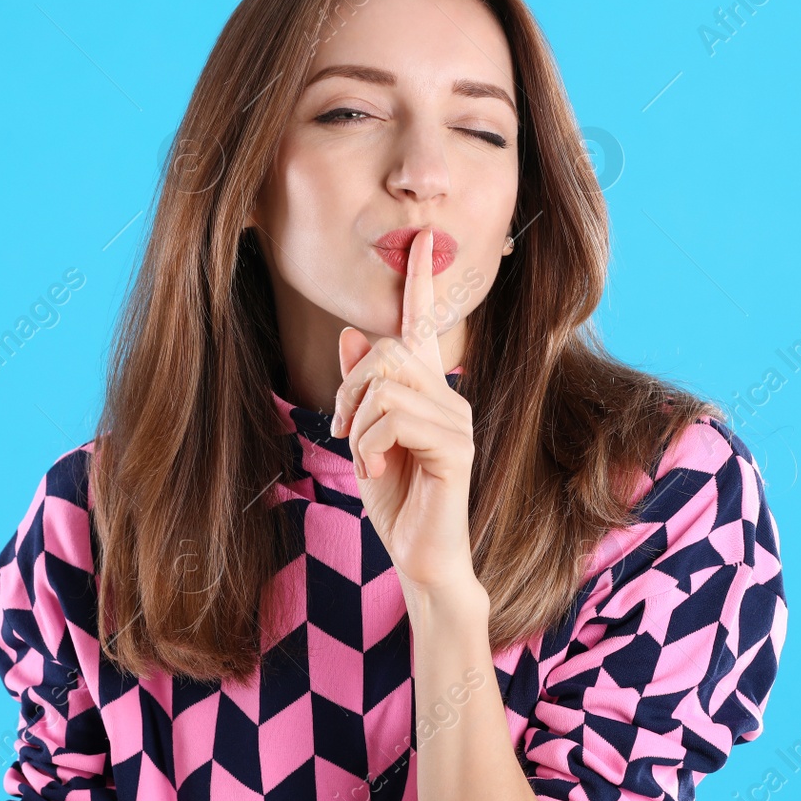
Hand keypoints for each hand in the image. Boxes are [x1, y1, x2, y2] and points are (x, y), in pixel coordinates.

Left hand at [332, 229, 477, 595]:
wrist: (421, 559)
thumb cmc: (397, 502)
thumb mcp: (365, 441)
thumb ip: (360, 392)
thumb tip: (353, 335)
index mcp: (428, 390)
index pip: (424, 324)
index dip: (422, 281)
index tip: (422, 240)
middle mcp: (449, 396)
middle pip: (385, 352)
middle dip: (348, 390)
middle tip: (343, 433)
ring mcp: (457, 419)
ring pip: (385, 385)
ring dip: (357, 426)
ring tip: (367, 460)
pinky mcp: (456, 446)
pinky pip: (393, 418)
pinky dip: (370, 445)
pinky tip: (380, 472)